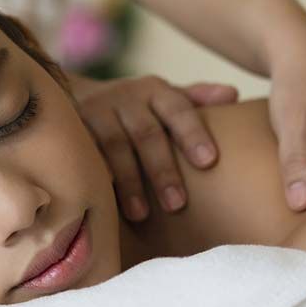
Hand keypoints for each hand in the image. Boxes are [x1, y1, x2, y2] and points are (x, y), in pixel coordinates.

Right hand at [70, 72, 237, 220]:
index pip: (178, 110)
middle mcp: (125, 98)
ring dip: (129, 182)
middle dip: (162, 170)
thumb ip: (195, 99)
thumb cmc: (134, 106)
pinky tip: (104, 200)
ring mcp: (94, 113)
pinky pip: (84, 157)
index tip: (209, 162)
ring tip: (141, 215)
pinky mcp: (71, 131)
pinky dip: (95, 177)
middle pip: (146, 134)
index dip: (193, 134)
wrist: (73, 95)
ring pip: (113, 148)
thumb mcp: (163, 97)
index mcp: (155, 91)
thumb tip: (233, 94)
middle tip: (177, 204)